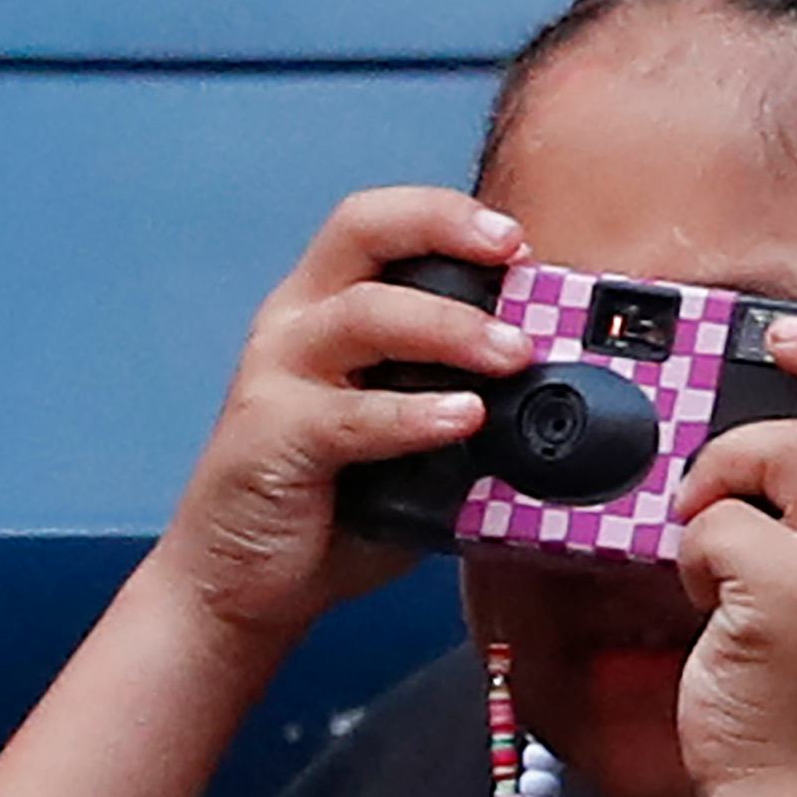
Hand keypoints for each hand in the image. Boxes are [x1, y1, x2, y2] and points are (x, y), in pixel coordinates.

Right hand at [145, 187, 533, 642]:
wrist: (240, 581)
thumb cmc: (329, 506)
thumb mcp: (407, 441)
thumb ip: (459, 405)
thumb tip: (557, 402)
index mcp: (325, 309)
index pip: (379, 224)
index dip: (446, 215)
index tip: (516, 240)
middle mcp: (295, 325)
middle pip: (362, 231)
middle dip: (446, 230)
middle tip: (518, 263)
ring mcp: (277, 376)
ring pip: (363, 315)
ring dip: (449, 327)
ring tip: (511, 355)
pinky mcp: (271, 437)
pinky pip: (349, 415)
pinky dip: (412, 414)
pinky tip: (461, 420)